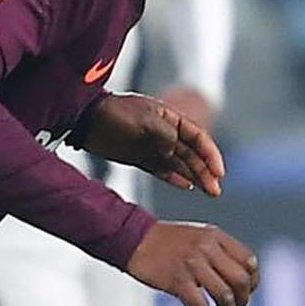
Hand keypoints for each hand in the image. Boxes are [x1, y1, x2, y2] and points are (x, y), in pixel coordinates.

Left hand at [80, 91, 225, 195]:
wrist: (85, 121)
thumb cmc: (114, 114)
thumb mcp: (143, 121)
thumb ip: (164, 136)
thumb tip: (176, 151)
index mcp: (169, 118)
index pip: (198, 137)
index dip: (211, 154)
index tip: (219, 172)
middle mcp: (164, 132)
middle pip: (193, 154)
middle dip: (206, 171)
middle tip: (215, 190)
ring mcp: (152, 146)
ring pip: (180, 164)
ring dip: (195, 176)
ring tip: (208, 191)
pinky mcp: (140, 158)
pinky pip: (163, 170)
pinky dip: (175, 178)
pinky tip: (187, 187)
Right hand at [128, 220, 259, 305]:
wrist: (132, 238)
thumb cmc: (165, 242)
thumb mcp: (197, 236)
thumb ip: (218, 251)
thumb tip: (241, 278)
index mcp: (215, 236)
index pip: (249, 261)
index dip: (253, 282)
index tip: (245, 293)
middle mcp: (207, 248)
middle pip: (242, 281)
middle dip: (243, 301)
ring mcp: (192, 264)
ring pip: (225, 296)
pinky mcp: (177, 280)